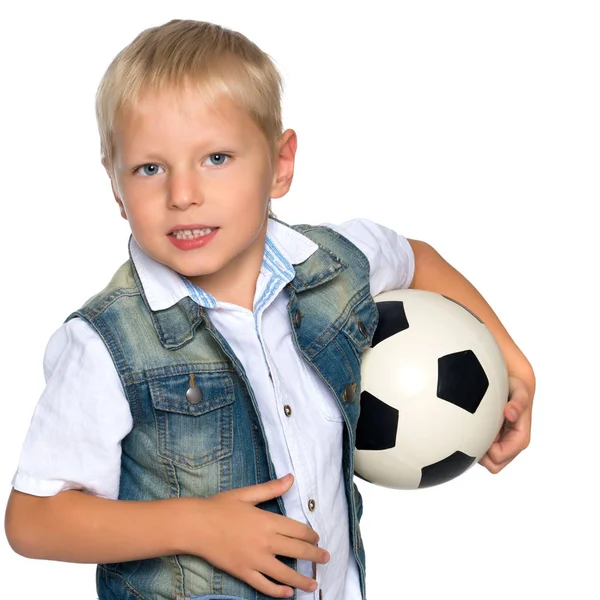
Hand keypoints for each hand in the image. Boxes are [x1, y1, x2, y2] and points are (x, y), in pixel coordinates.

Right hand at [184, 473, 328, 597]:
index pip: (298, 530)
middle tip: (326, 558)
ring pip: (285, 573)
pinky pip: (264, 585)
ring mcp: (255, 559)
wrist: (196, 525)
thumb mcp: (247, 494)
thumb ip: (271, 489)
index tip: (317, 538)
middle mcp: (265, 542)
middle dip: (315, 555)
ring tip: (314, 583)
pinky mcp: (243, 572)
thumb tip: (291, 478)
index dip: (311, 535)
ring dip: (302, 579)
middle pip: (297, 551)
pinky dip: (278, 591)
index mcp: (268, 521)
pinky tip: (288, 594)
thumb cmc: (220, 506)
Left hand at [479, 375, 532, 473]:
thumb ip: (518, 402)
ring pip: (486, 461)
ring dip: (477, 449)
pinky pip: (481, 451)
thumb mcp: (519, 391)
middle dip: (481, 455)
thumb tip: (510, 413)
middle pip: (493, 465)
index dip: (487, 449)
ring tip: (472, 429)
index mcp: (520, 439)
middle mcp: (511, 445)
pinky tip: (470, 426)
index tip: (480, 432)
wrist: (514, 384)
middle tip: (473, 435)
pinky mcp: (494, 439)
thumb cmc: (517, 387)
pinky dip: (475, 443)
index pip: (498, 457)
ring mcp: (502, 443)